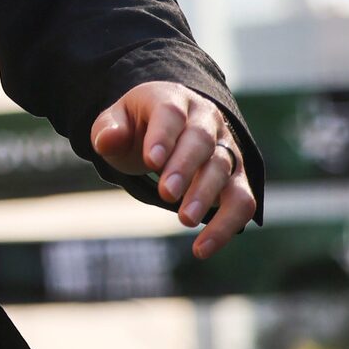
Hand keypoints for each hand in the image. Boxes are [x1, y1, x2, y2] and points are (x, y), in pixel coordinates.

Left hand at [89, 80, 256, 258]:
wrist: (167, 127)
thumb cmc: (137, 126)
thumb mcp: (116, 121)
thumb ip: (109, 130)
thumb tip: (106, 141)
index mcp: (172, 100)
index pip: (171, 114)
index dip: (163, 137)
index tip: (151, 162)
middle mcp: (205, 121)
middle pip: (201, 140)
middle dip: (185, 168)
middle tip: (166, 193)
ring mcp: (225, 148)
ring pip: (224, 170)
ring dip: (205, 196)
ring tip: (184, 221)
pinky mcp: (236, 178)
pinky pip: (241, 201)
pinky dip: (227, 225)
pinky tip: (202, 248)